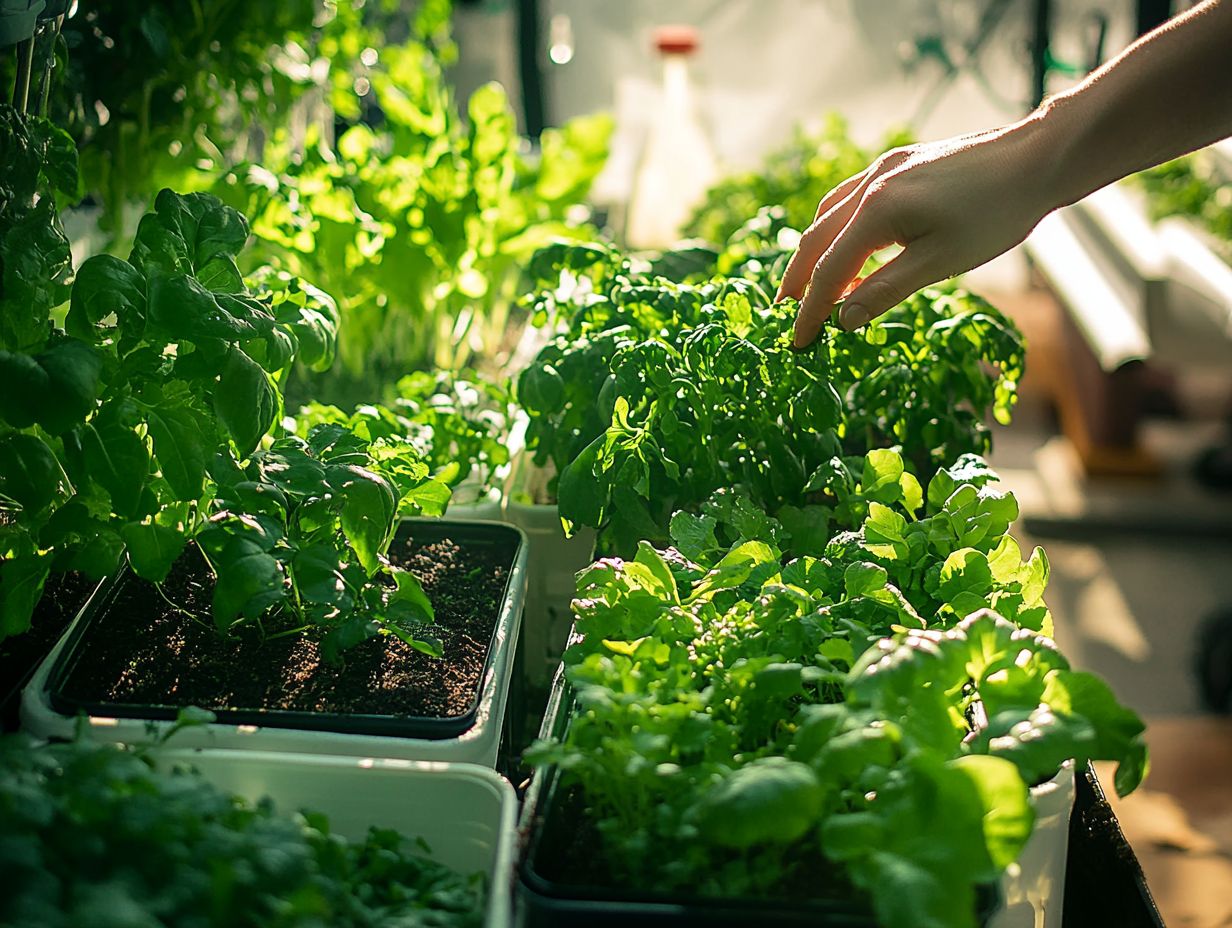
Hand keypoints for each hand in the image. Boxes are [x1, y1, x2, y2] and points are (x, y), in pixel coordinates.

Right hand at [776, 123, 1051, 347]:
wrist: (1037, 158)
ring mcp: (883, 168)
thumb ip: (885, 291)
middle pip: (816, 238)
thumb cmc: (995, 216)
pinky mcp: (899, 163)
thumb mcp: (939, 263)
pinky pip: (849, 198)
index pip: (829, 271)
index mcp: (876, 210)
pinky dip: (837, 228)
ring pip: (829, 214)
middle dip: (798, 280)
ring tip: (811, 286)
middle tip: (785, 315)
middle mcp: (870, 183)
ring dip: (814, 252)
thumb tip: (841, 321)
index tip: (798, 343)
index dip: (810, 311)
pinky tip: (848, 246)